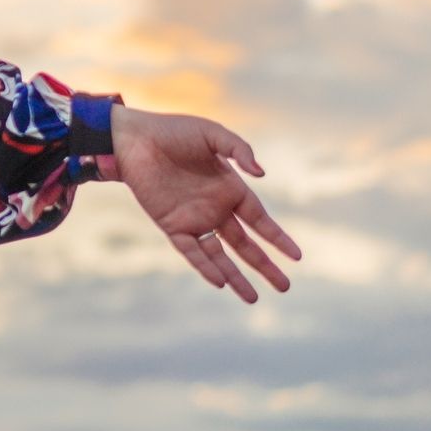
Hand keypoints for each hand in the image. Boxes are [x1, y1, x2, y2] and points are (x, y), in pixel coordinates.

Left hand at [110, 103, 301, 303]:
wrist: (133, 139)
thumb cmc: (173, 131)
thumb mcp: (212, 134)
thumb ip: (239, 150)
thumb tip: (262, 174)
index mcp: (229, 188)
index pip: (259, 220)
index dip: (278, 238)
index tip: (297, 256)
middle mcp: (215, 208)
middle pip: (245, 244)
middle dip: (264, 265)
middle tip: (284, 286)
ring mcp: (194, 219)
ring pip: (219, 255)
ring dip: (235, 276)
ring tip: (253, 298)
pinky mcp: (172, 224)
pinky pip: (192, 250)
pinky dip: (205, 266)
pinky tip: (220, 282)